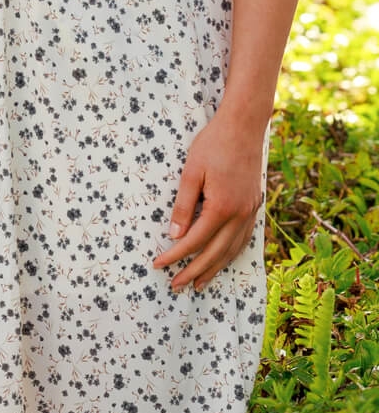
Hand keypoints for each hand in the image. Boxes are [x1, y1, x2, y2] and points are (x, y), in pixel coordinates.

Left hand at [152, 110, 265, 292]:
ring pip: (231, 250)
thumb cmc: (213, 144)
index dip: (175, 256)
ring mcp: (250, 212)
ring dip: (214, 269)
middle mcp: (240, 215)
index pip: (194, 242)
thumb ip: (184, 205)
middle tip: (176, 286)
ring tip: (199, 284)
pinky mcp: (254, 206)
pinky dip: (230, 254)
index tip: (158, 265)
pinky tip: (222, 260)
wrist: (244, 126)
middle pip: (214, 253)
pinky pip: (243, 239)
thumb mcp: (191, 172)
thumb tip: (175, 235)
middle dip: (194, 272)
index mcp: (222, 208)